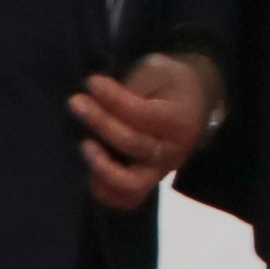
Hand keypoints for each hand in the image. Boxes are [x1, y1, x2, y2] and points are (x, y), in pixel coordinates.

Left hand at [71, 50, 216, 210]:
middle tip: (75, 101)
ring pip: (129, 184)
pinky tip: (90, 163)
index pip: (142, 114)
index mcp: (181, 120)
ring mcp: (160, 171)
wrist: (194, 100)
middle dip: (100, 122)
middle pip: (132, 143)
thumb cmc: (171, 82)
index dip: (113, 98)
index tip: (91, 82)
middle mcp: (172, 152)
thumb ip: (131, 88)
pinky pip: (124, 198)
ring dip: (102, 166)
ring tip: (84, 143)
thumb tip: (98, 102)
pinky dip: (104, 188)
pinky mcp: (147, 182)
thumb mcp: (157, 70)